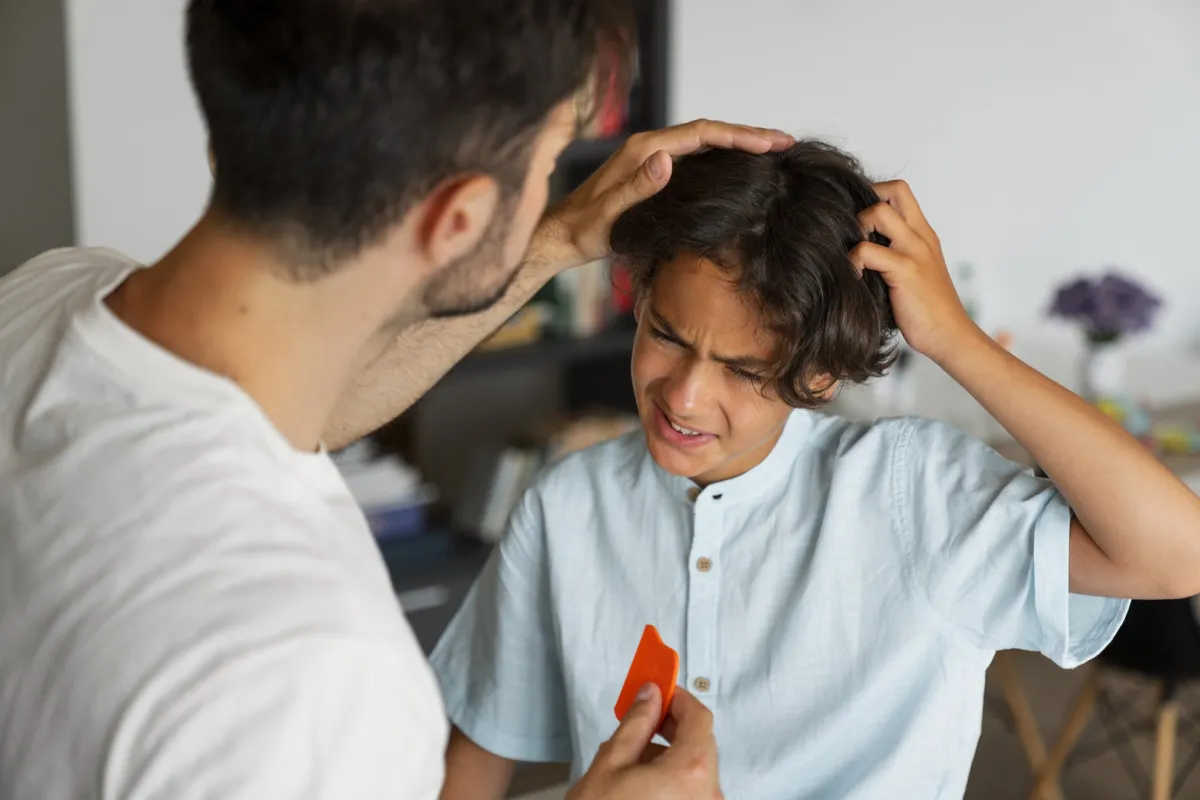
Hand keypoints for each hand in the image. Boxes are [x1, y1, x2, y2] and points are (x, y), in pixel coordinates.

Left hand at [534, 119, 793, 272]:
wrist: (562, 237)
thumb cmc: (583, 230)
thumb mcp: (609, 214)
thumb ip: (636, 187)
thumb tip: (666, 159)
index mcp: (645, 149)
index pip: (703, 133)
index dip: (740, 135)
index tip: (771, 142)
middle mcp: (651, 148)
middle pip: (709, 133)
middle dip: (748, 135)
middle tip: (785, 141)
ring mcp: (653, 159)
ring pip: (705, 144)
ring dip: (738, 145)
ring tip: (773, 151)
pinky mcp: (654, 174)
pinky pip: (696, 159)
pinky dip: (722, 159)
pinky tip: (739, 170)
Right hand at [566, 684, 722, 799]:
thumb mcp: (611, 762)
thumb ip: (636, 722)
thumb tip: (650, 694)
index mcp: (691, 771)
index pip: (699, 718)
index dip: (679, 698)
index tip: (661, 689)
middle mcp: (708, 793)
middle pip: (700, 744)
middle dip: (673, 727)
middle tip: (644, 718)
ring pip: (696, 769)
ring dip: (670, 754)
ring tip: (634, 757)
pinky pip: (692, 791)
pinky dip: (673, 778)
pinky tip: (642, 782)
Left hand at [849, 180, 979, 361]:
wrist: (949, 335)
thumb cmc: (926, 310)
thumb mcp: (913, 272)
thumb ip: (894, 254)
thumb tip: (857, 248)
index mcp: (923, 235)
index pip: (900, 191)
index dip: (875, 195)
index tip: (858, 219)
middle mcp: (921, 236)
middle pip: (894, 189)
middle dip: (865, 200)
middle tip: (853, 230)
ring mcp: (914, 251)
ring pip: (877, 212)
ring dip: (856, 228)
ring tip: (852, 254)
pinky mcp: (905, 270)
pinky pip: (866, 251)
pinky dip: (851, 262)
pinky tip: (852, 278)